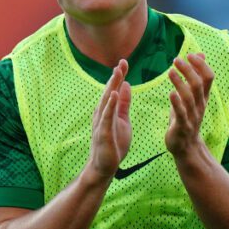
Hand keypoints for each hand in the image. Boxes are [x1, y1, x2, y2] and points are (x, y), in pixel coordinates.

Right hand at [88, 59, 131, 178]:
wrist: (104, 167)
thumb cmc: (114, 144)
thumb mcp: (123, 120)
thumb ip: (124, 104)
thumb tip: (126, 85)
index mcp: (108, 110)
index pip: (114, 90)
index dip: (118, 76)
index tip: (124, 62)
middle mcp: (102, 113)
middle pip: (109, 92)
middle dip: (116, 77)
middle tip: (122, 62)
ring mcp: (101, 123)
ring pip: (107, 101)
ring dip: (112, 87)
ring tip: (118, 73)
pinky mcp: (104, 133)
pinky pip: (107, 117)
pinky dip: (110, 105)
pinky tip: (115, 95)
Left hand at [166, 53, 213, 157]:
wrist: (186, 147)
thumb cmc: (186, 117)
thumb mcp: (192, 95)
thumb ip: (196, 75)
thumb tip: (200, 54)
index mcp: (203, 97)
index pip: (209, 77)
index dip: (201, 65)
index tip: (189, 55)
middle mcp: (200, 105)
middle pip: (199, 84)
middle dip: (189, 70)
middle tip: (176, 59)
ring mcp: (192, 116)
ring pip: (190, 97)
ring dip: (180, 83)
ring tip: (170, 71)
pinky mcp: (182, 126)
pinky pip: (181, 113)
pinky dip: (177, 103)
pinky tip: (170, 93)